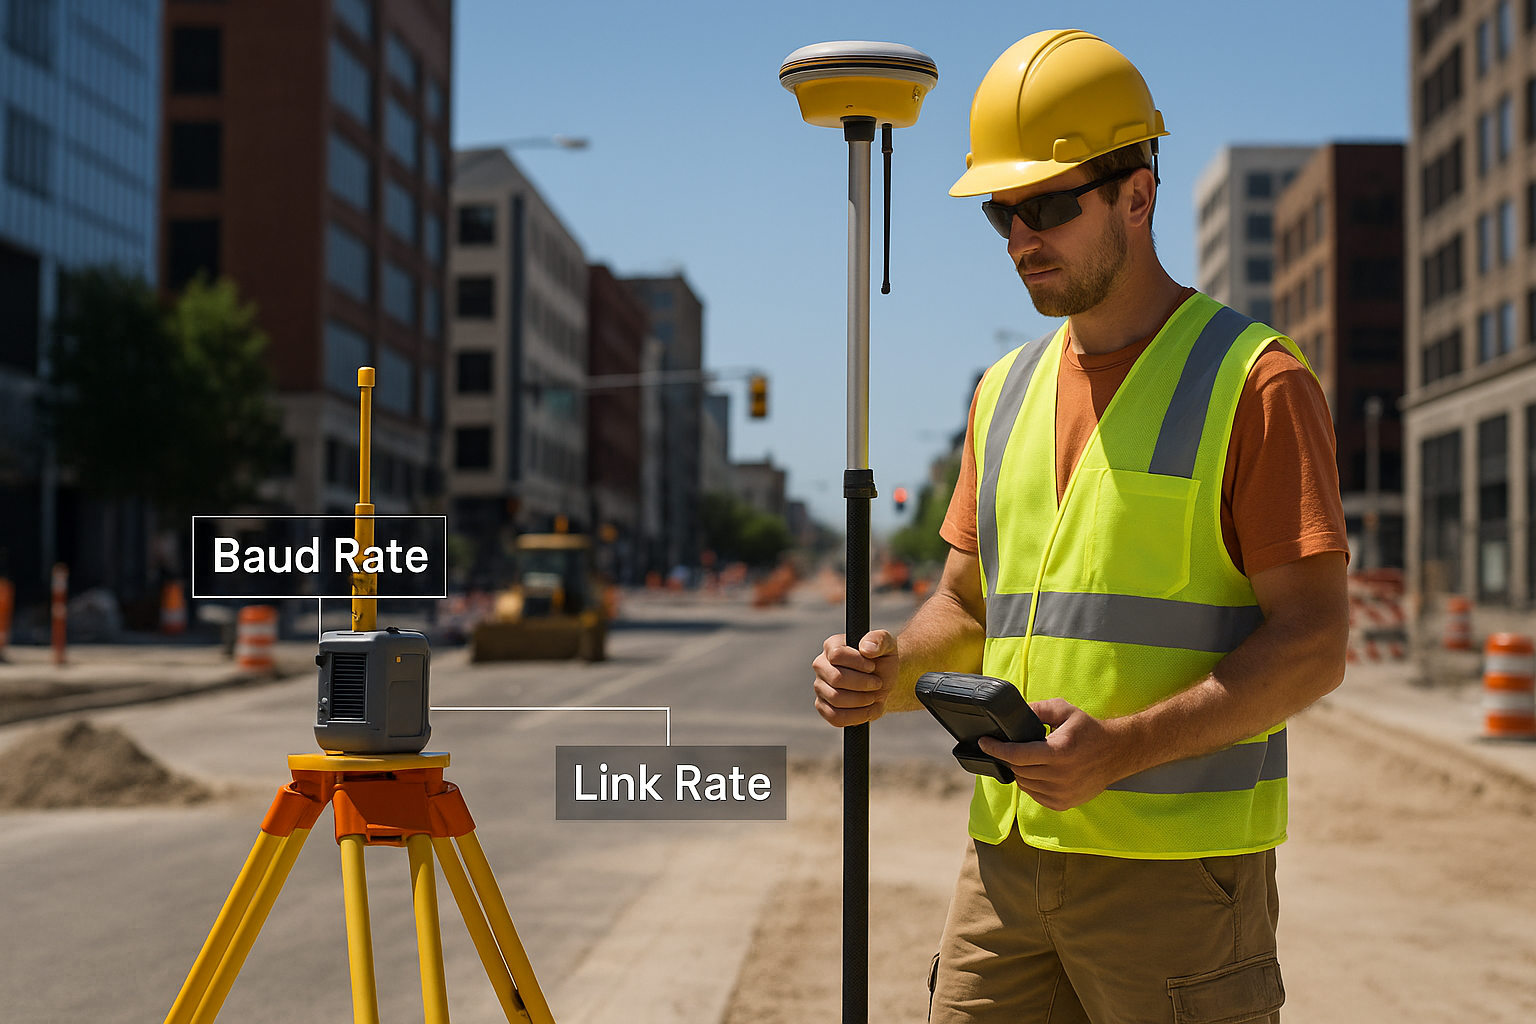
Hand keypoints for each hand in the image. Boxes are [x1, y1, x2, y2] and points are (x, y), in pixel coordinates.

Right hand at [811, 630, 897, 726]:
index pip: (837, 655)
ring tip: (874, 696)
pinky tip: (868, 710)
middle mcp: (821, 665)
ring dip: (862, 700)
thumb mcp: (887, 645)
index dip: (858, 663)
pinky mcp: (823, 706)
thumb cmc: (882, 660)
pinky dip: (856, 716)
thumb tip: (866, 649)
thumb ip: (879, 640)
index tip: (872, 667)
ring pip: (836, 699)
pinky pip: (835, 717)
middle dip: (863, 684)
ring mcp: (820, 687)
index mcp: (832, 646)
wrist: (884, 681)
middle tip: (877, 683)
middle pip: (836, 679)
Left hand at [977, 699, 1133, 810]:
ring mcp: (1062, 793)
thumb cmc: (1089, 730)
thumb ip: (1038, 709)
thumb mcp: (1064, 711)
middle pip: (1018, 770)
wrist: (1116, 753)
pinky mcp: (1064, 803)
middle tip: (1011, 746)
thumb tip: (1013, 713)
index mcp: (1059, 752)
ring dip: (1019, 771)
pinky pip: (1035, 795)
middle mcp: (1060, 776)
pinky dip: (1030, 784)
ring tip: (1027, 759)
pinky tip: (1038, 772)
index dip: (996, 748)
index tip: (984, 742)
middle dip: (1009, 757)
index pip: (1017, 755)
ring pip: (1024, 784)